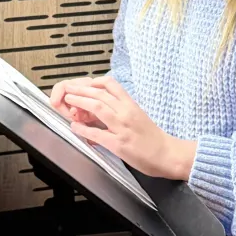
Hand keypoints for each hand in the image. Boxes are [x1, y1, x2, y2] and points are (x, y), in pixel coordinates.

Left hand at [61, 75, 196, 179]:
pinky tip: (75, 127)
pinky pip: (97, 133)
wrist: (167, 154)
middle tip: (68, 88)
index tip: (85, 83)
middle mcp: (126, 112)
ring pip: (98, 107)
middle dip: (81, 89)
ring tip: (67, 101)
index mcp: (131, 105)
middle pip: (100, 93)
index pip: (112, 84)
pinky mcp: (119, 144)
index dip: (95, 82)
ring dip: (80, 102)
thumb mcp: (138, 117)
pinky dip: (83, 129)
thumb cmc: (154, 138)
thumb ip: (122, 111)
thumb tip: (105, 110)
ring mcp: (122, 127)